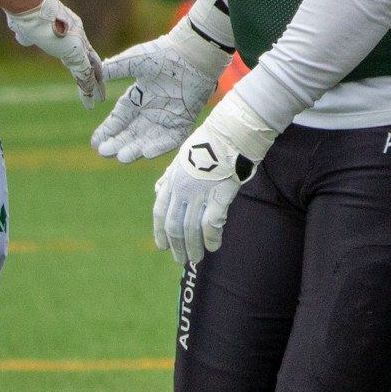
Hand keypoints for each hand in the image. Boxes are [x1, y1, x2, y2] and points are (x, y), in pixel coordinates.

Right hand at [4, 0, 105, 106]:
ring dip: (95, 85)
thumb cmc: (25, 11)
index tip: (85, 69)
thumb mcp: (27, 26)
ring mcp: (79, 42)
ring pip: (91, 68)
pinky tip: (91, 100)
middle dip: (96, 73)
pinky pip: (85, 74)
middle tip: (101, 87)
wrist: (30, 3)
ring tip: (99, 99)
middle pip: (91, 57)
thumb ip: (29, 34)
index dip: (83, 59)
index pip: (79, 46)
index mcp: (68, 26)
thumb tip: (24, 38)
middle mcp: (78, 33)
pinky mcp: (75, 52)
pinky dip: (88, 88)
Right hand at [93, 19, 232, 162]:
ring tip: (122, 157)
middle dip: (117, 144)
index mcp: (137, 98)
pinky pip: (171, 139)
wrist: (193, 54)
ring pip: (147, 139)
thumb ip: (115, 69)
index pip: (119, 120)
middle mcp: (150, 111)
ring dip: (135, 149)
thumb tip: (95, 76)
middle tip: (104, 153)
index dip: (107, 132)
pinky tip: (146, 153)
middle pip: (130, 134)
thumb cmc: (164, 53)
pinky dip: (160, 146)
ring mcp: (167, 118)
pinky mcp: (184, 121)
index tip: (95, 143)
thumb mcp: (134, 60)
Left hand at [152, 91, 277, 268]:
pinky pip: (211, 224)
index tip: (162, 246)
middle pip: (174, 225)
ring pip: (190, 229)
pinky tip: (214, 246)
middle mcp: (182, 189)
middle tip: (181, 259)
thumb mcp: (182, 155)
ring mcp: (199, 193)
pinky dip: (211, 238)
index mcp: (172, 179)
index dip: (160, 232)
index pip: (160, 212)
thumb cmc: (210, 141)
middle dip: (176, 246)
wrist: (231, 132)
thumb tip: (159, 189)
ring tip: (198, 258)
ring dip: (193, 247)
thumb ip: (170, 175)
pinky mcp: (218, 195)